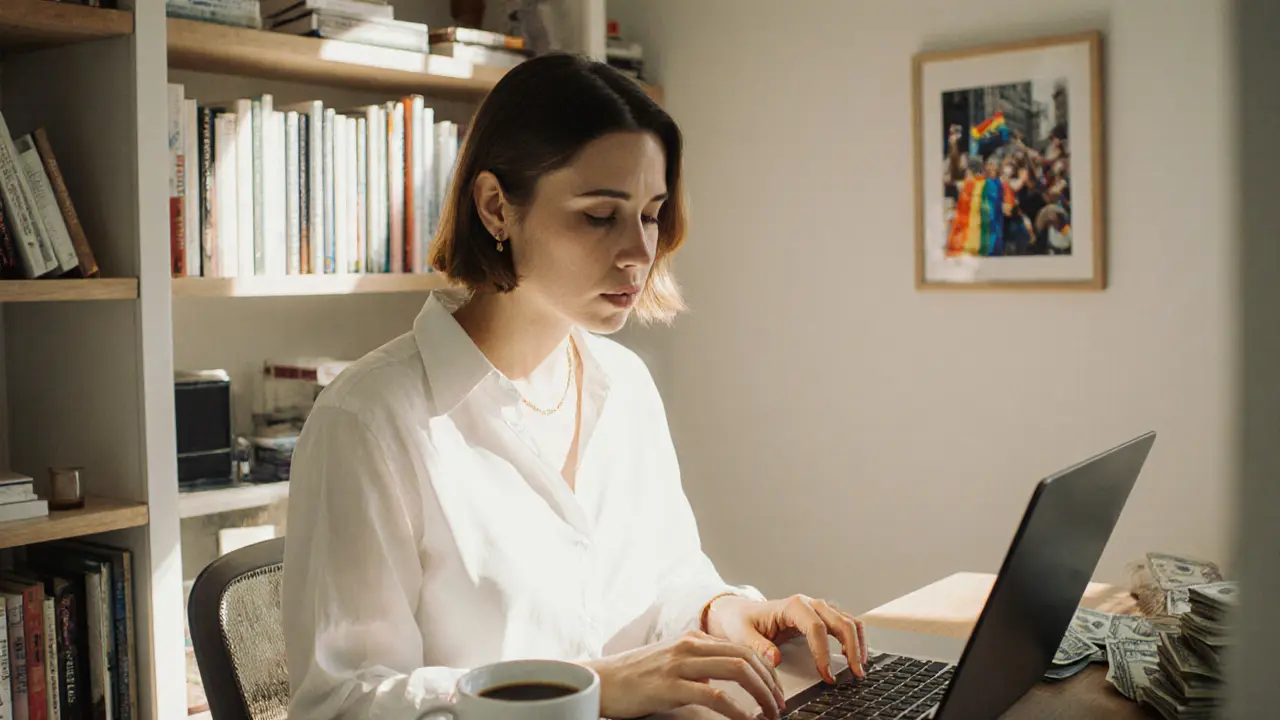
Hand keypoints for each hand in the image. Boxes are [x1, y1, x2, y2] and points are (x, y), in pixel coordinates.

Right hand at [583, 631, 784, 719]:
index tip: (776, 691)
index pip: (743, 648)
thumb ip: (697, 663)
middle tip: (779, 706)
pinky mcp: (670, 686)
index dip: (766, 671)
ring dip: (760, 694)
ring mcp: (679, 664)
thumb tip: (724, 680)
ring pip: (736, 671)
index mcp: (692, 639)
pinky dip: (737, 710)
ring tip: (769, 714)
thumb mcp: (670, 661)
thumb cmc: (634, 677)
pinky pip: (714, 695)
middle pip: (745, 657)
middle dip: (770, 683)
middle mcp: (689, 646)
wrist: (600, 681)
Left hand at [706, 594, 867, 681]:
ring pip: (848, 620)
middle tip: (854, 672)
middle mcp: (809, 604)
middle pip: (840, 621)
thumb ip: (759, 647)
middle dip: (851, 648)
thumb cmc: (742, 621)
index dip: (823, 652)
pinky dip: (854, 638)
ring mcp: (817, 609)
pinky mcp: (821, 617)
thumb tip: (776, 659)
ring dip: (858, 643)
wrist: (741, 611)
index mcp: (792, 606)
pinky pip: (845, 624)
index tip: (826, 673)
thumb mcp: (742, 634)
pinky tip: (852, 656)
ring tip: (859, 666)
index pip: (816, 627)